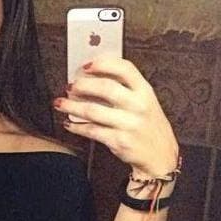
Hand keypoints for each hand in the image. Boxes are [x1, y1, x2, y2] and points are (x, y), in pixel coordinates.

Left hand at [54, 58, 177, 176]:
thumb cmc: (148, 126)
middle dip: (82, 85)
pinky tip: (69, 123)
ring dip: (72, 106)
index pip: (125, 69)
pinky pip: (91, 130)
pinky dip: (76, 127)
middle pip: (105, 88)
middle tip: (69, 86)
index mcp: (146, 92)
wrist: (160, 156)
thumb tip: (93, 77)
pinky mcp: (119, 141)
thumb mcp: (146, 102)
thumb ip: (126, 89)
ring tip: (60, 103)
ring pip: (93, 110)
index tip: (86, 65)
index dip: (103, 64)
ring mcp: (129, 124)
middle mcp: (138, 106)